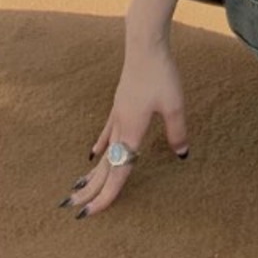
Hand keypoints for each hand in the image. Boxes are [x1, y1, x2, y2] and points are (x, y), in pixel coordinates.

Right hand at [60, 40, 188, 217]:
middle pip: (105, 164)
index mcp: (131, 130)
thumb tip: (181, 154)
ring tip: (77, 188)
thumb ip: (177, 131)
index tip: (93, 211)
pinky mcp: (119, 104)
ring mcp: (117, 115)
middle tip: (75, 209)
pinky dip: (99, 146)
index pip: (118, 169)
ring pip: (103, 151)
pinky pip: (106, 132)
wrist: (144, 46)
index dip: (108, 192)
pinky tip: (92, 154)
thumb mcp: (175, 104)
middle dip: (92, 188)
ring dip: (93, 171)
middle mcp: (120, 126)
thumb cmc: (160, 73)